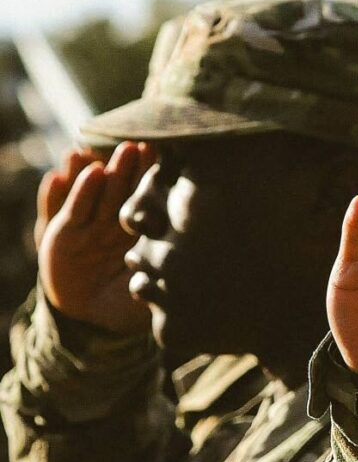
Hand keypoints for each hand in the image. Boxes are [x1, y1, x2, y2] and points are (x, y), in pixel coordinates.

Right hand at [37, 142, 154, 334]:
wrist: (92, 314)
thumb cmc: (131, 301)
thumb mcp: (154, 292)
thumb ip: (169, 283)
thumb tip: (197, 282)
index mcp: (145, 228)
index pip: (151, 198)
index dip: (154, 178)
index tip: (163, 157)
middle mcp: (118, 219)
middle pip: (122, 188)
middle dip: (127, 167)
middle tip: (133, 147)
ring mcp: (91, 223)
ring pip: (92, 193)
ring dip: (92, 174)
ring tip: (88, 156)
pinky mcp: (64, 231)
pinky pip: (64, 210)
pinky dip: (60, 194)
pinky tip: (58, 178)